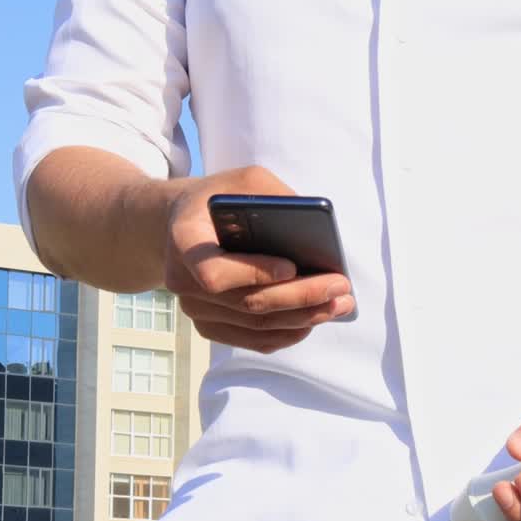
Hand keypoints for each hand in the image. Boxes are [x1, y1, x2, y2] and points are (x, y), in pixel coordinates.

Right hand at [160, 166, 354, 352]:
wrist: (183, 224)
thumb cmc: (220, 199)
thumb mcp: (244, 181)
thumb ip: (275, 197)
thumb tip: (315, 227)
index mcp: (183, 238)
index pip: (213, 272)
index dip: (254, 274)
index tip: (292, 266)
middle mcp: (181, 280)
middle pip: (247, 302)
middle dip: (300, 297)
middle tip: (340, 286)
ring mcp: (194, 308)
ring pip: (256, 325)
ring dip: (304, 317)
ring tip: (340, 303)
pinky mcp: (209, 326)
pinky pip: (253, 340)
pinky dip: (288, 332)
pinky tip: (315, 318)